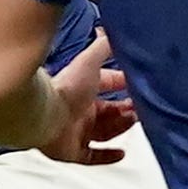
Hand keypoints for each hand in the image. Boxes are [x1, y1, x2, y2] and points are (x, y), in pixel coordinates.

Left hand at [39, 29, 135, 165]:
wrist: (44, 115)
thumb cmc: (67, 89)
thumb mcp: (89, 62)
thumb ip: (103, 46)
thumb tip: (112, 31)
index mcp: (82, 89)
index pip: (106, 85)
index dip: (122, 84)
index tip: (140, 84)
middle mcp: (79, 110)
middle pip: (108, 111)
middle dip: (126, 109)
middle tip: (143, 108)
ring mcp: (75, 132)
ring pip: (104, 132)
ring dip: (121, 127)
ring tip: (136, 123)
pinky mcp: (72, 152)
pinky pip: (92, 156)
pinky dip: (108, 156)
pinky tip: (122, 153)